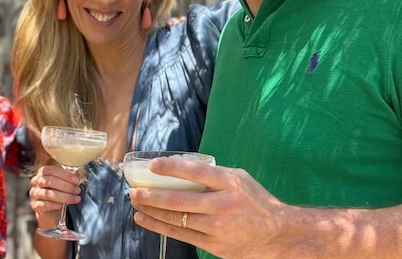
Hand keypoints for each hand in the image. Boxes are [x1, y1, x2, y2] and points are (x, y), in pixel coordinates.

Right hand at [28, 164, 80, 229]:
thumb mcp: (63, 183)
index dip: (65, 174)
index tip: (76, 180)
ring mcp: (35, 193)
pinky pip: (46, 204)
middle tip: (77, 190)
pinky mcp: (35, 205)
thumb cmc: (57, 193)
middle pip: (51, 181)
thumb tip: (76, 175)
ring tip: (75, 198)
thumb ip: (68, 178)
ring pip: (49, 194)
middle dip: (67, 186)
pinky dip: (56, 205)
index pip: (52, 170)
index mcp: (43, 173)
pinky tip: (63, 205)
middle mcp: (36, 182)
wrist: (50, 212)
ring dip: (65, 196)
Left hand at [128, 158, 287, 258]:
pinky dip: (159, 226)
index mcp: (229, 183)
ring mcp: (217, 226)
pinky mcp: (213, 244)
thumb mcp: (239, 178)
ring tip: (135, 203)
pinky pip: (180, 234)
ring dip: (151, 211)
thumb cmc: (255, 201)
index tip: (152, 165)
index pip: (196, 172)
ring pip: (176, 218)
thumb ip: (213, 172)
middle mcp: (222, 204)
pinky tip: (145, 219)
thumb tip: (180, 166)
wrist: (277, 235)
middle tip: (133, 191)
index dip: (172, 168)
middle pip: (179, 199)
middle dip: (151, 195)